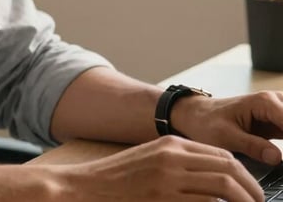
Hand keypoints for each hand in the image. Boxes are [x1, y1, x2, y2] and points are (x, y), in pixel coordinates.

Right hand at [52, 135, 262, 200]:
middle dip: (252, 189)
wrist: (88, 187)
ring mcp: (169, 179)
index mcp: (171, 145)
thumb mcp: (152, 162)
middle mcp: (173, 157)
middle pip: (228, 168)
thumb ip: (180, 165)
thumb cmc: (120, 179)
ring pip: (223, 187)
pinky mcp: (164, 199)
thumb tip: (215, 180)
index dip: (245, 175)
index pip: (222, 155)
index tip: (254, 192)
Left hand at [171, 91, 282, 165]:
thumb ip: (252, 146)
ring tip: (280, 158)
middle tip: (282, 159)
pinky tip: (282, 157)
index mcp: (264, 102)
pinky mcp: (278, 121)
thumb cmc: (206, 122)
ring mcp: (278, 110)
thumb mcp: (225, 136)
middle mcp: (274, 102)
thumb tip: (277, 157)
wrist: (196, 115)